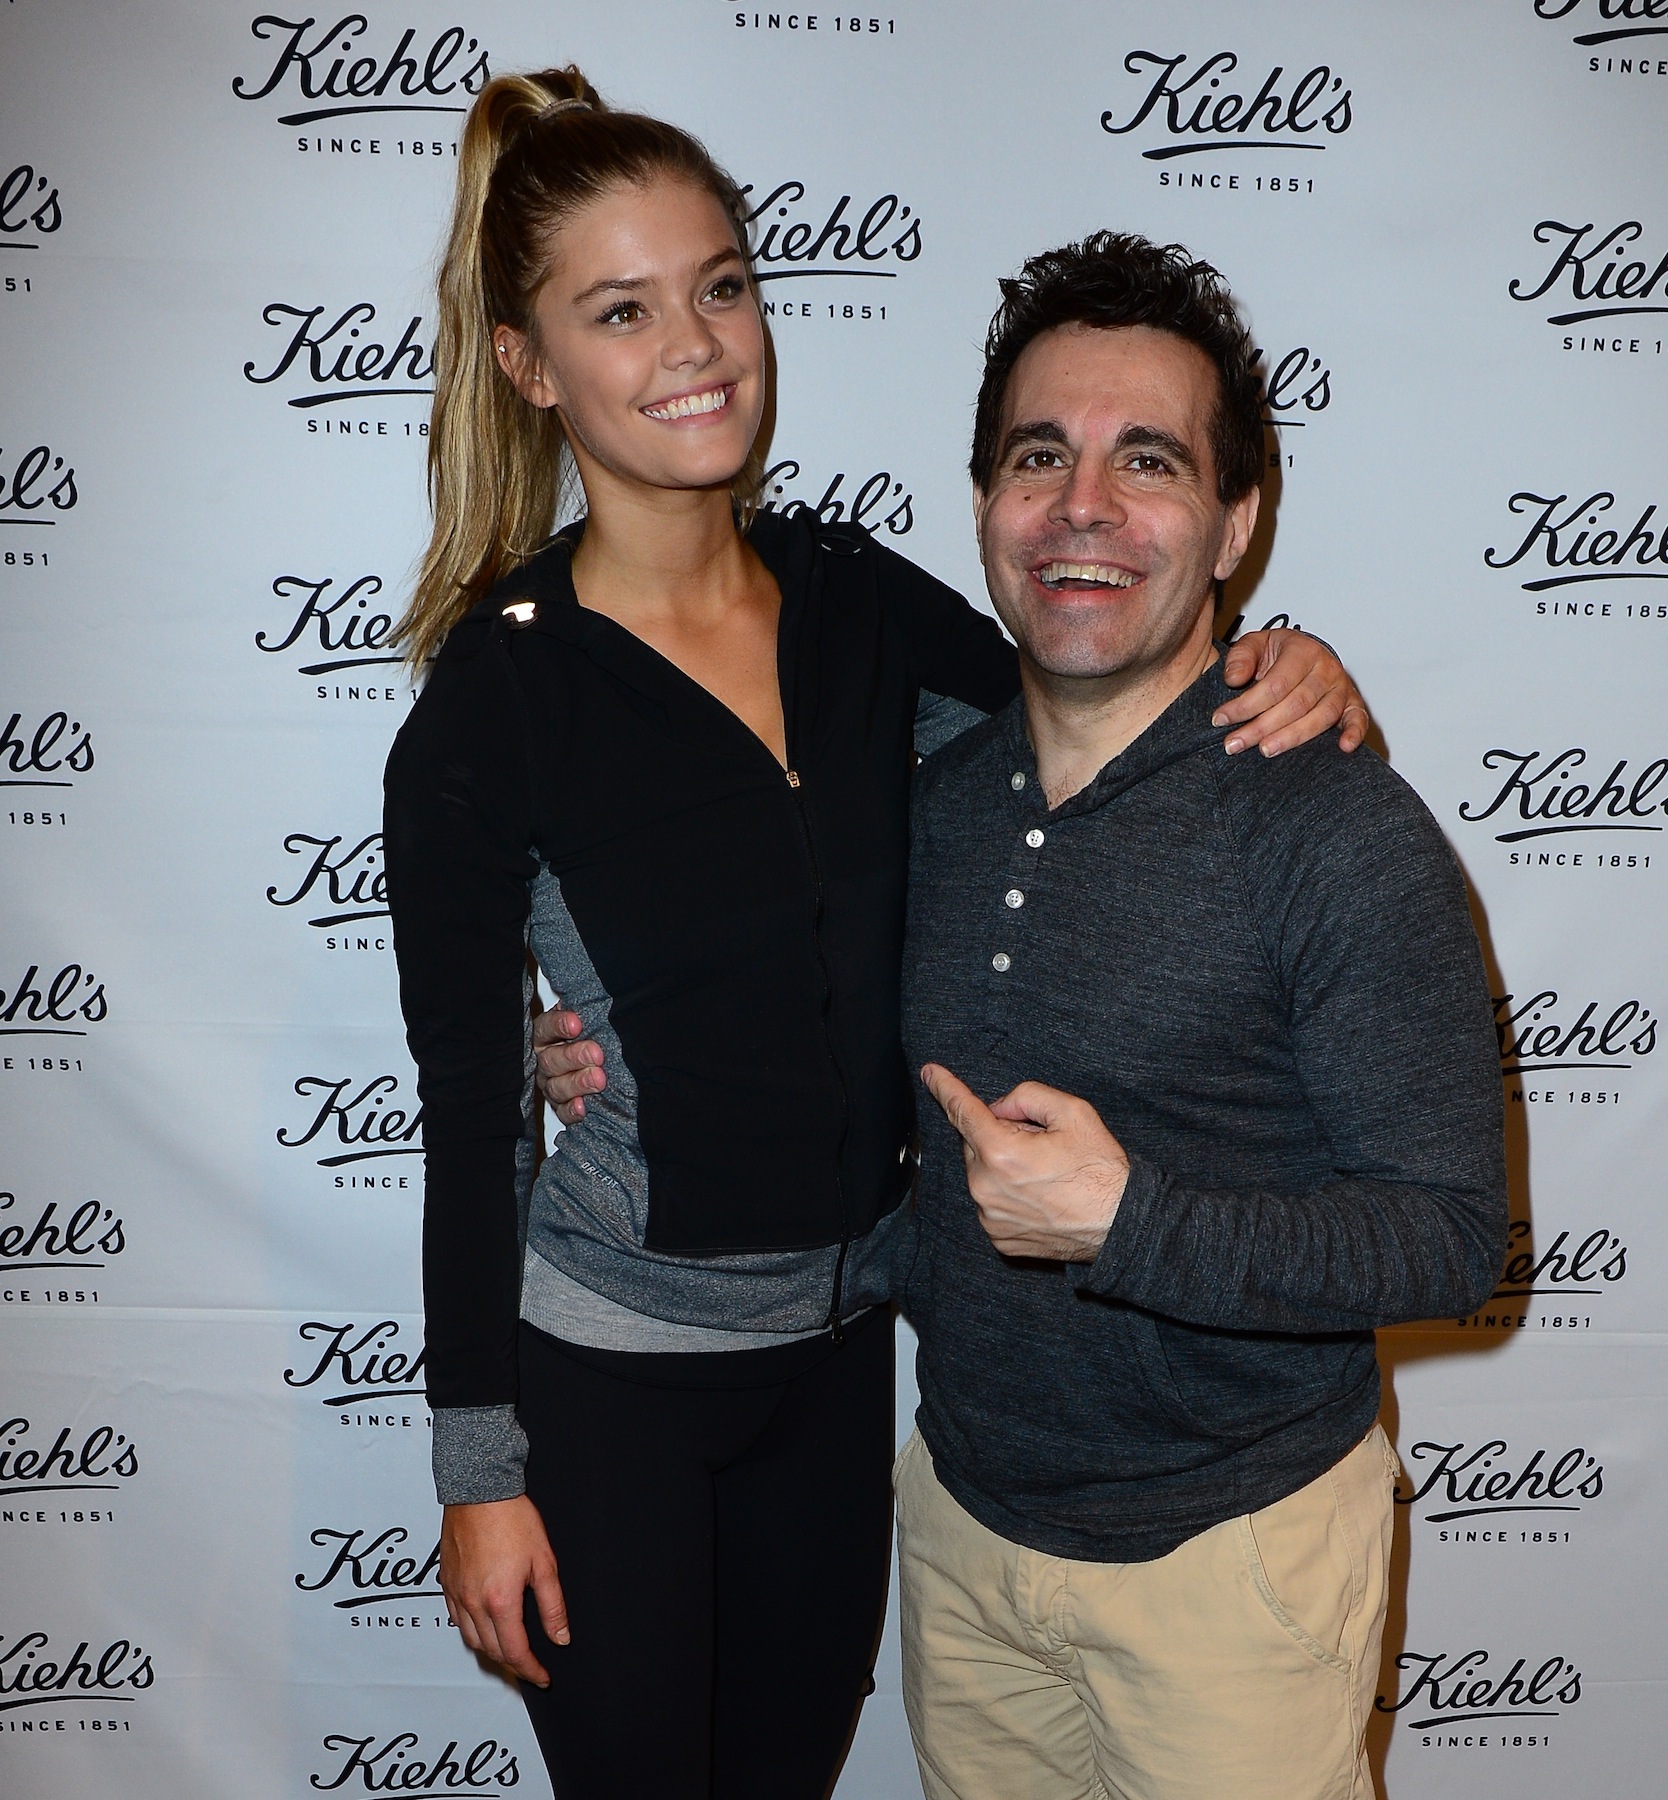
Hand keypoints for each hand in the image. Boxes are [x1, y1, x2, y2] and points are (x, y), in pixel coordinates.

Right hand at [440, 1496, 569, 1685]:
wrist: (479, 1491)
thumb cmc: (513, 1519)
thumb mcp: (544, 1562)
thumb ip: (552, 1605)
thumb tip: (560, 1637)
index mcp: (501, 1601)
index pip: (515, 1652)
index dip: (531, 1670)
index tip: (543, 1676)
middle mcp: (474, 1603)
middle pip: (491, 1652)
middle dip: (512, 1665)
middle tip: (529, 1666)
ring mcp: (456, 1594)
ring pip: (471, 1640)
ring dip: (491, 1651)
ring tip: (509, 1649)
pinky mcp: (445, 1582)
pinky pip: (456, 1619)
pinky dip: (471, 1631)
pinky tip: (484, 1624)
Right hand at [532, 1007, 605, 1124]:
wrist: (604, 1061)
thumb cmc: (594, 1034)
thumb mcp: (589, 1019)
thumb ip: (587, 1010)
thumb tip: (598, 1000)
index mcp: (546, 1034)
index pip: (545, 1027)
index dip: (558, 1025)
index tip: (577, 1024)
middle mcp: (544, 1060)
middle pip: (550, 1060)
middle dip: (574, 1057)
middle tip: (596, 1055)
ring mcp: (550, 1084)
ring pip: (555, 1087)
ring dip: (578, 1083)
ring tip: (599, 1080)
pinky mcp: (560, 1106)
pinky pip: (561, 1112)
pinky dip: (572, 1111)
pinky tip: (584, 1107)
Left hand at [920, 1065, 1128, 1262]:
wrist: (1122, 1225)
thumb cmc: (1101, 1170)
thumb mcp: (1073, 1112)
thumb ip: (1027, 1096)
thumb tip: (998, 1108)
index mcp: (1001, 1153)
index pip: (962, 1111)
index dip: (945, 1087)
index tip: (930, 1073)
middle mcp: (986, 1188)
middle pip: (976, 1144)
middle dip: (1000, 1135)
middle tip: (1040, 1145)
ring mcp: (990, 1217)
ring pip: (983, 1174)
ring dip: (1003, 1166)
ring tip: (1045, 1175)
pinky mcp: (998, 1238)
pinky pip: (992, 1202)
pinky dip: (1008, 1193)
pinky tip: (1040, 1196)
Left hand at [1216, 628, 1369, 756]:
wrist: (1300, 652)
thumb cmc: (1275, 652)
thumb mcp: (1253, 645)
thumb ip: (1240, 658)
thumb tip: (1234, 679)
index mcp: (1302, 650)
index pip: (1274, 684)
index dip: (1246, 705)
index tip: (1221, 719)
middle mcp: (1325, 668)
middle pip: (1295, 704)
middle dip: (1261, 727)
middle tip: (1234, 744)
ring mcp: (1341, 687)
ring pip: (1321, 716)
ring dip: (1293, 737)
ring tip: (1266, 750)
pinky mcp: (1352, 703)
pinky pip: (1358, 718)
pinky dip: (1355, 732)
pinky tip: (1343, 748)